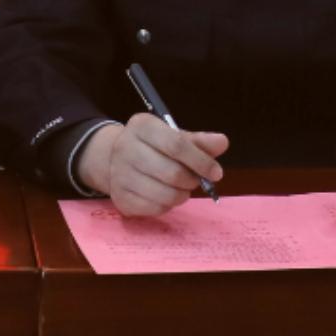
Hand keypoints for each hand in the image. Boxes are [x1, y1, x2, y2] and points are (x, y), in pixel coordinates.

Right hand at [74, 114, 230, 217]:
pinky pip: (155, 209)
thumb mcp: (174, 136)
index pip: (176, 144)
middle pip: (172, 173)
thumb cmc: (152, 146)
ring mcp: (120, 175)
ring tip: (181, 188)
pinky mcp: (120, 198)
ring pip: (165, 195)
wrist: (113, 159)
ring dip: (181, 195)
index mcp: (142, 126)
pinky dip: (167, 206)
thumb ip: (199, 141)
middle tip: (195, 180)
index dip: (200, 161)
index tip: (216, 172)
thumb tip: (222, 142)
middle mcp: (126, 148)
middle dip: (191, 180)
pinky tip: (164, 195)